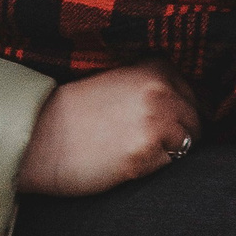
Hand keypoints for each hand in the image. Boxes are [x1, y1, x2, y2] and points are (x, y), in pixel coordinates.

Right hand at [14, 62, 201, 197]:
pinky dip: (154, 168)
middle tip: (145, 142)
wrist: (39, 137)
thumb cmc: (76, 112)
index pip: (193, 96)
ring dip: (167, 152)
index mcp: (156, 67)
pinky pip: (170, 166)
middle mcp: (161, 90)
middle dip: (178, 134)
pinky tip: (126, 161)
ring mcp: (155, 121)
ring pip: (186, 144)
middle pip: (195, 121)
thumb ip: (155, 86)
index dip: (180, 114)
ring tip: (133, 150)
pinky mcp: (145, 154)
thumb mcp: (120, 82)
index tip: (161, 124)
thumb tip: (190, 107)